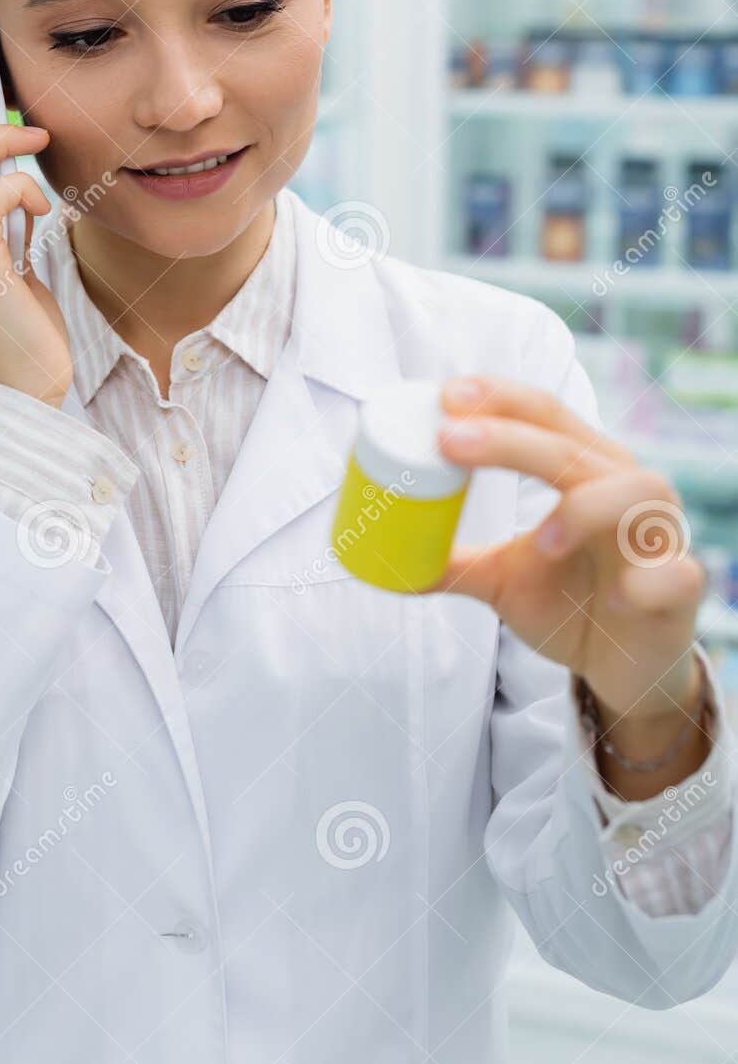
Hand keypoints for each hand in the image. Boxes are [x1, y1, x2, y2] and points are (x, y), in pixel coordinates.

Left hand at [426, 375, 706, 730]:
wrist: (626, 668)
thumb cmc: (571, 603)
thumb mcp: (502, 578)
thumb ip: (451, 563)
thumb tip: (382, 563)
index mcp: (586, 471)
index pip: (546, 416)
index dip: (500, 399)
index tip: (446, 394)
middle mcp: (627, 489)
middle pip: (574, 448)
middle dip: (512, 439)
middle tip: (450, 439)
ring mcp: (659, 538)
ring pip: (639, 493)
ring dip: (588, 507)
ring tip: (542, 537)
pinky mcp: (681, 591)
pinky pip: (677, 575)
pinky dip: (650, 579)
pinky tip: (622, 594)